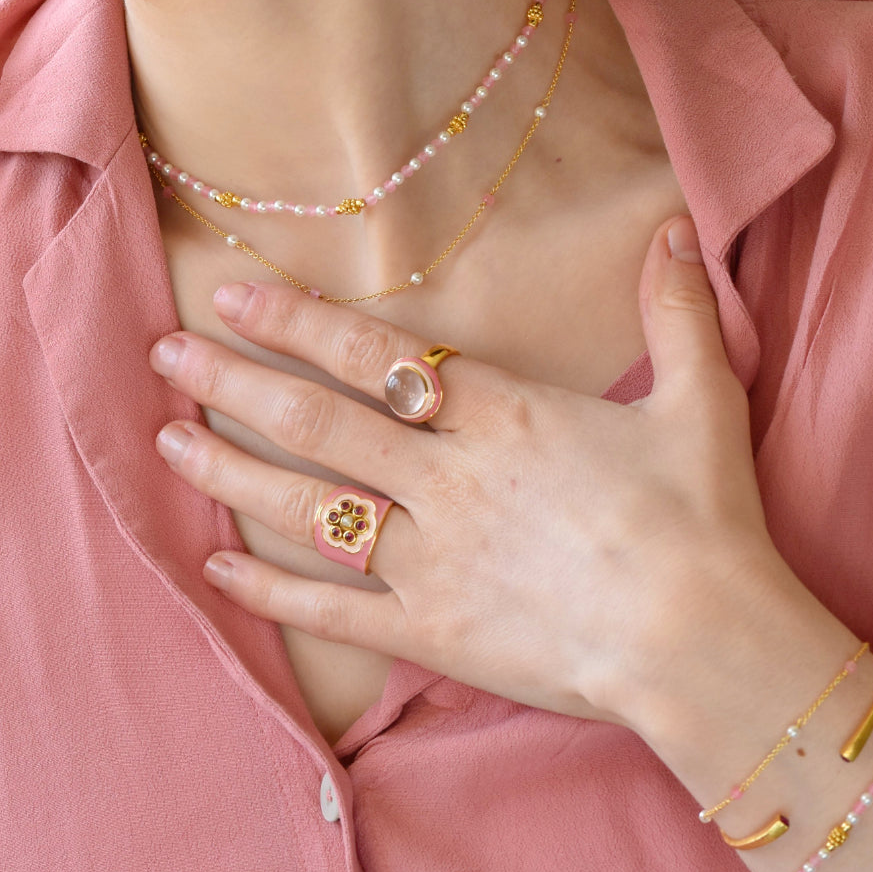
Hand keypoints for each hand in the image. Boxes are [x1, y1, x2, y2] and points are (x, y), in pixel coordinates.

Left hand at [148, 215, 792, 734]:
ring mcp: (432, 561)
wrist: (704, 642)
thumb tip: (677, 229)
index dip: (299, 324)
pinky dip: (269, 591)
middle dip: (235, 383)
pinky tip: (216, 569)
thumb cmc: (706, 523)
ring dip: (231, 472)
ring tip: (166, 442)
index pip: (376, 358)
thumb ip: (677, 314)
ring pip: (309, 508)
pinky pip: (332, 611)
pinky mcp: (432, 633)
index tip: (235, 299)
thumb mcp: (702, 405)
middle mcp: (449, 480)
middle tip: (166, 355)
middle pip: (319, 422)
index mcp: (504, 418)